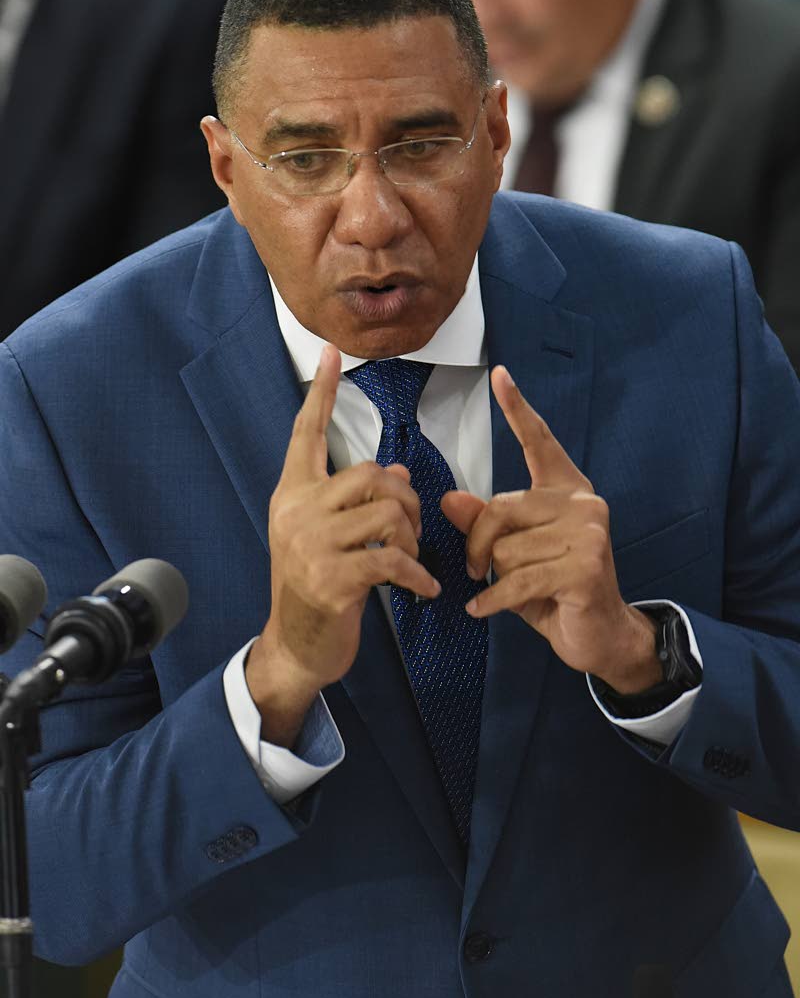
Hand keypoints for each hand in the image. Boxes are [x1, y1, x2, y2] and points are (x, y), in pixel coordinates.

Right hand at [246, 345, 439, 744]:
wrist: (295, 647)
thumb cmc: (317, 587)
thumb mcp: (330, 536)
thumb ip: (357, 501)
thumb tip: (397, 472)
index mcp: (292, 494)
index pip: (305, 433)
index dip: (321, 392)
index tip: (330, 351)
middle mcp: (295, 512)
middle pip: (372, 474)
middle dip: (406, 500)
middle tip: (411, 531)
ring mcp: (310, 546)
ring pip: (387, 513)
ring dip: (412, 539)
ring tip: (410, 562)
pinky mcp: (331, 580)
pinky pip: (392, 560)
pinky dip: (416, 576)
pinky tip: (423, 590)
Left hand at [441, 366, 659, 693]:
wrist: (601, 636)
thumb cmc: (554, 590)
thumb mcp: (513, 553)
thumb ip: (484, 523)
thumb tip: (449, 500)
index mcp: (566, 490)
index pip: (539, 442)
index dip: (518, 408)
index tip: (499, 375)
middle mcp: (582, 503)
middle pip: (499, 509)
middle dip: (477, 545)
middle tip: (474, 569)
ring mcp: (587, 534)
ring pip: (504, 550)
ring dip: (494, 577)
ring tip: (510, 590)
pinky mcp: (583, 568)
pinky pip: (515, 580)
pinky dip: (492, 600)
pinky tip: (483, 608)